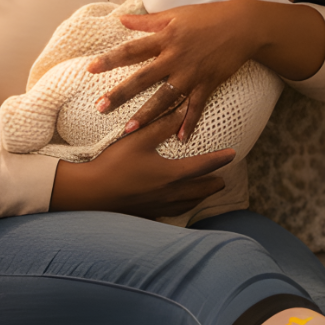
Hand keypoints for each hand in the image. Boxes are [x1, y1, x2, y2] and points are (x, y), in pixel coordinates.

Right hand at [49, 108, 233, 217]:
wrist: (91, 194)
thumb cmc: (114, 163)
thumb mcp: (139, 139)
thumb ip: (163, 125)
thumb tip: (182, 109)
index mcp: (172, 174)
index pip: (204, 166)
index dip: (220, 159)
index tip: (233, 154)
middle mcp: (171, 194)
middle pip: (201, 190)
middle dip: (214, 184)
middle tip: (222, 179)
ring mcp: (160, 207)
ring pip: (189, 204)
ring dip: (200, 197)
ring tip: (205, 192)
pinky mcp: (148, 215)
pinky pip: (173, 213)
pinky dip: (182, 207)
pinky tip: (178, 205)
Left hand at [88, 0, 324, 142]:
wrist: (241, 25)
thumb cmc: (206, 16)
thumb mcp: (175, 14)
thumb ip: (147, 21)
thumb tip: (121, 19)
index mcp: (164, 38)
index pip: (131, 50)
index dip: (110, 59)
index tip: (90, 69)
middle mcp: (174, 57)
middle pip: (142, 78)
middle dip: (120, 94)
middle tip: (100, 108)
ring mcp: (191, 73)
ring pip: (164, 98)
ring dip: (146, 116)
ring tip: (129, 130)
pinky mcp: (207, 84)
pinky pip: (195, 107)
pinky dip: (188, 124)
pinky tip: (180, 139)